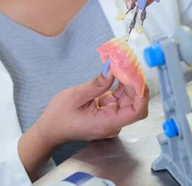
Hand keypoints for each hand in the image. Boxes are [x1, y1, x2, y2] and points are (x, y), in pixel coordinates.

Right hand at [18, 72, 148, 180]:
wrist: (49, 130)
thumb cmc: (59, 116)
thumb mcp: (77, 96)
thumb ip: (98, 84)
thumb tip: (113, 68)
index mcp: (107, 122)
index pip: (137, 111)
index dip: (141, 93)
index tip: (136, 75)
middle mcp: (113, 123)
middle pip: (134, 104)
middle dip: (135, 83)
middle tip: (129, 63)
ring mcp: (111, 118)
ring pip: (128, 100)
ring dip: (128, 82)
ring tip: (124, 63)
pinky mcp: (107, 113)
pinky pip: (118, 99)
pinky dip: (119, 86)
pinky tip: (117, 72)